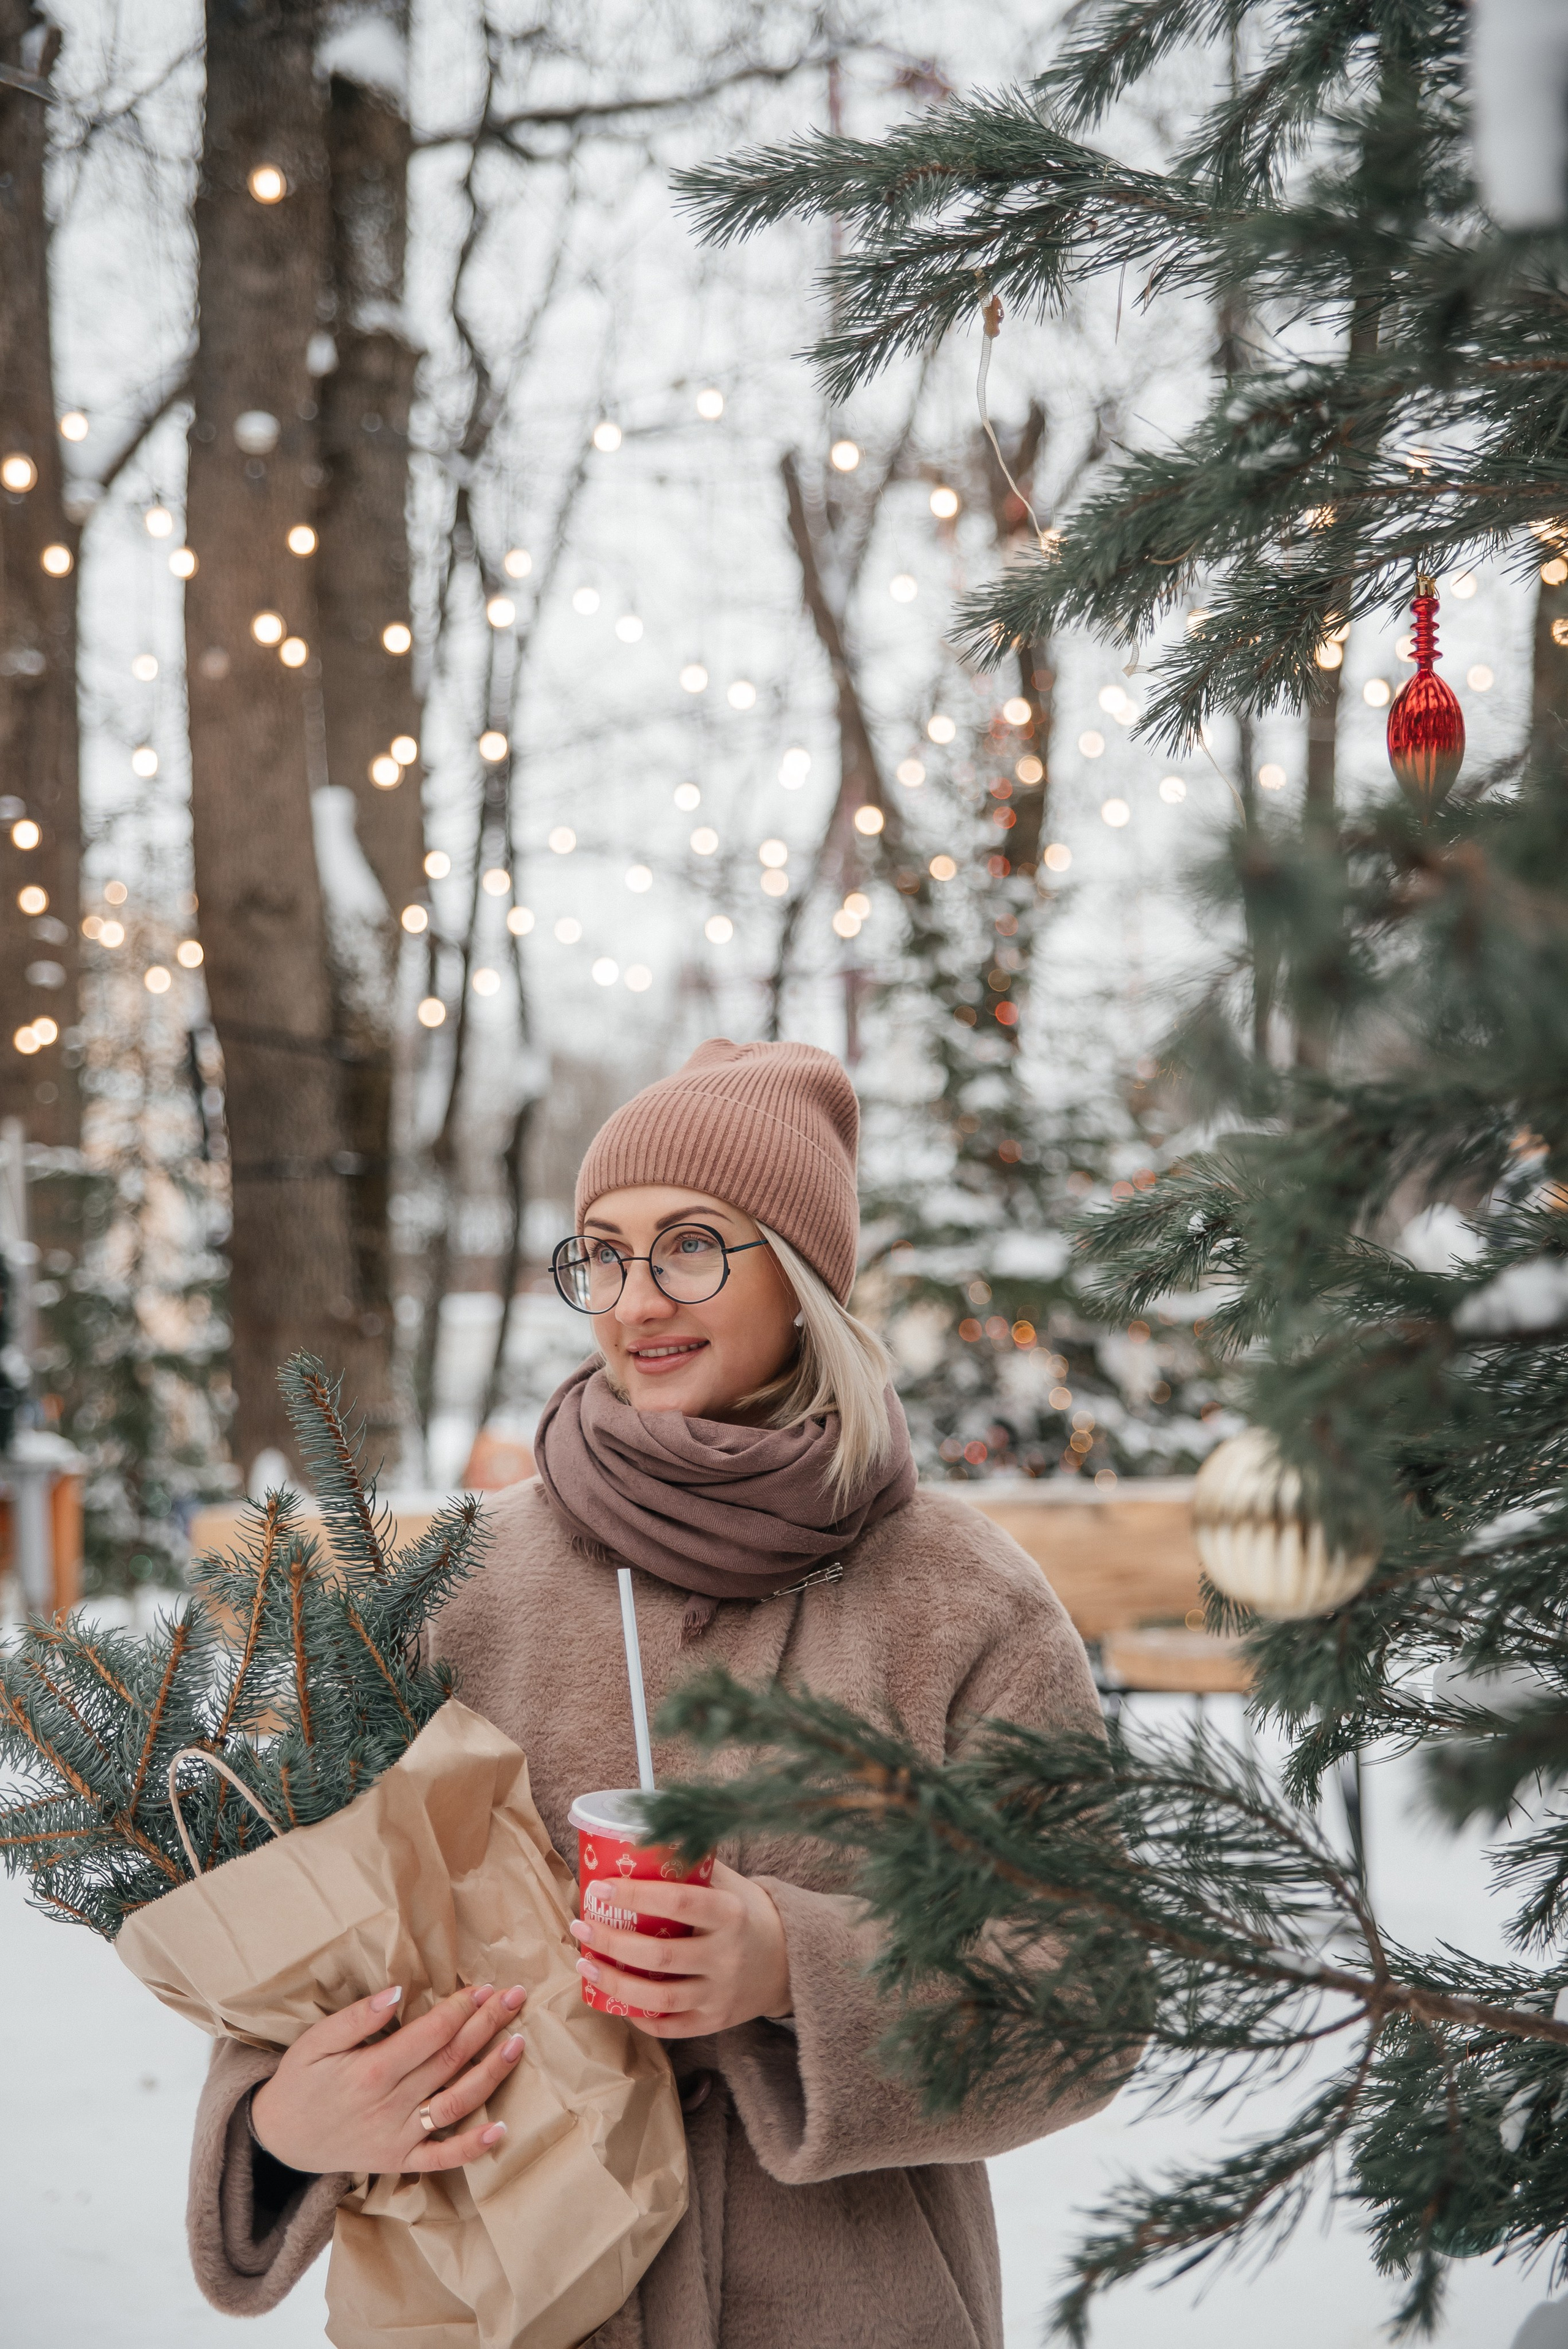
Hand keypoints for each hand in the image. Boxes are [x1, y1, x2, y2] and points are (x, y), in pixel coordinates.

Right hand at [249, 1981, 526, 2174]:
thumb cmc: (301, 2081)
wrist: (280, 2139)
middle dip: (486, 2025)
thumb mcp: (315, 2041)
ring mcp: (398, 2138)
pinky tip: (500, 2129)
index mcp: (371, 2072)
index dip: (460, 2009)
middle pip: (450, 2061)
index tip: (483, 1988)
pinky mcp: (399, 2162)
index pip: (430, 2035)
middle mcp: (390, 2106)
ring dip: (491, 2074)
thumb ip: (356, 2017)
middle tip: (515, 1998)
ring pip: (456, 2103)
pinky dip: (472, 2147)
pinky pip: (441, 2158)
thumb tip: (396, 1992)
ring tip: (517, 2044)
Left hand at [569, 1861, 790, 2038]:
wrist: (789, 1961)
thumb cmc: (747, 1913)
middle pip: (660, 1955)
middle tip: (581, 1927)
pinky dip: (639, 2018)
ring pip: (659, 1998)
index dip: (635, 1896)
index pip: (678, 1903)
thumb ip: (691, 1864)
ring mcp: (721, 1994)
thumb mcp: (729, 1883)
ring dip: (615, 1983)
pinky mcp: (716, 2022)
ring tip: (586, 1965)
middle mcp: (727, 1956)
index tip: (600, 1889)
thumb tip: (642, 1839)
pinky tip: (614, 2000)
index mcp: (731, 1914)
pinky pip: (671, 2028)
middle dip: (612, 1942)